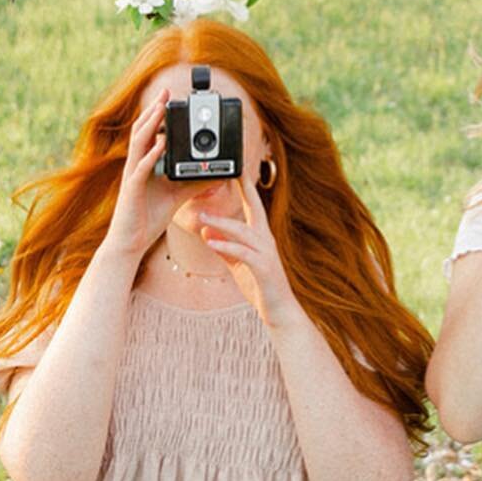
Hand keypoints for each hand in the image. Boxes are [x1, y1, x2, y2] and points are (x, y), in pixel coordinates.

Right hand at [104, 90, 199, 263]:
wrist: (130, 244)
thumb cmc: (149, 219)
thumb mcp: (177, 197)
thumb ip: (194, 184)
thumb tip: (216, 174)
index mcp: (145, 165)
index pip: (150, 134)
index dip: (158, 115)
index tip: (171, 99)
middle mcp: (136, 166)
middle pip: (142, 131)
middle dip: (154, 110)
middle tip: (166, 92)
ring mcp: (132, 176)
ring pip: (139, 143)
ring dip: (150, 124)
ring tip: (162, 107)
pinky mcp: (131, 190)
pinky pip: (140, 168)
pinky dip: (152, 154)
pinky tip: (161, 144)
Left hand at [198, 165, 299, 329]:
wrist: (279, 311)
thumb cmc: (260, 286)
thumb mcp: (237, 264)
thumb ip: (223, 247)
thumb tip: (206, 231)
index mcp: (261, 236)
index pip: (254, 205)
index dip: (245, 187)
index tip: (237, 169)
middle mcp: (266, 239)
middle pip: (254, 208)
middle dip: (243, 189)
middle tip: (229, 172)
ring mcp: (266, 253)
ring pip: (243, 231)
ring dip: (221, 222)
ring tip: (202, 217)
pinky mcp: (263, 268)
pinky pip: (242, 254)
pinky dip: (226, 246)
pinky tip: (211, 243)